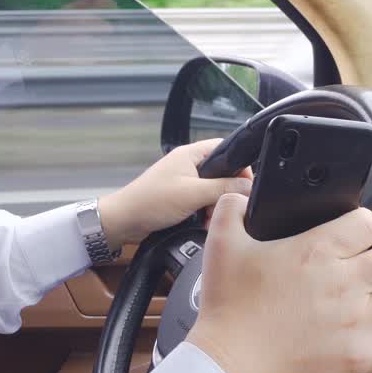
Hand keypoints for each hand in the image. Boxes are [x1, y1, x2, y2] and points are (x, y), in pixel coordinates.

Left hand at [97, 139, 252, 250]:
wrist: (124, 221)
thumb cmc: (150, 202)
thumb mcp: (193, 194)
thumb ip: (223, 188)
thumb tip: (248, 186)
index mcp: (190, 154)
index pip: (225, 148)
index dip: (239, 165)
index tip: (246, 184)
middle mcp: (187, 165)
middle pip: (221, 173)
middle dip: (226, 192)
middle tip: (224, 207)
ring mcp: (183, 181)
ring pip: (212, 190)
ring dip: (214, 206)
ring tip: (209, 219)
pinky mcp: (179, 197)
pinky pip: (201, 202)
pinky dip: (204, 213)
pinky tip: (201, 224)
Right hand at [185, 194, 371, 372]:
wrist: (231, 363)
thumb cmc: (228, 308)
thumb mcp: (221, 244)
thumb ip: (231, 210)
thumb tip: (237, 194)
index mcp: (317, 251)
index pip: (365, 223)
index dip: (367, 221)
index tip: (364, 226)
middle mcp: (346, 282)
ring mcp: (359, 321)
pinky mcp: (360, 356)